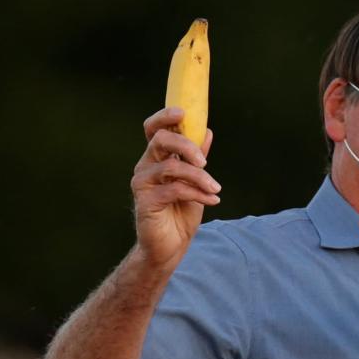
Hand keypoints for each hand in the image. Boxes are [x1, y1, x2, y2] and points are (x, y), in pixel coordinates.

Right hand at [131, 107, 218, 269]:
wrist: (172, 246)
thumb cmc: (181, 213)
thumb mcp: (195, 182)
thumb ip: (197, 158)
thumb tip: (206, 131)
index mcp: (156, 158)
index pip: (153, 129)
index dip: (165, 116)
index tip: (183, 112)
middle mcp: (145, 167)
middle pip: (160, 140)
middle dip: (186, 145)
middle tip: (205, 161)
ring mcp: (143, 184)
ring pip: (171, 166)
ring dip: (198, 176)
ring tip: (215, 188)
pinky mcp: (145, 201)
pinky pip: (175, 189)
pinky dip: (198, 193)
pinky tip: (212, 200)